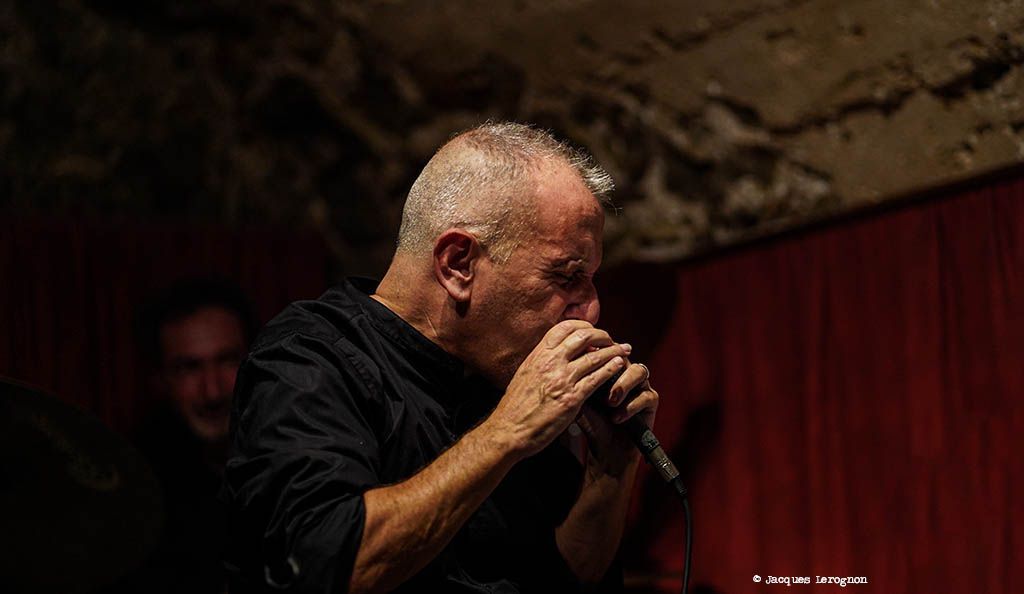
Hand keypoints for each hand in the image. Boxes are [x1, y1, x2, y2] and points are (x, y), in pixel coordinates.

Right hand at [486, 320, 631, 458]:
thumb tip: (556, 353)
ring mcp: (562, 380)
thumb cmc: (515, 407)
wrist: (508, 431)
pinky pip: (597, 378)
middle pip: (584, 336)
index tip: (593, 330)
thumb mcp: (525, 374)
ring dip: (613, 351)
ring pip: (595, 356)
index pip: (564, 328)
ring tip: (624, 350)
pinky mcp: (572, 399)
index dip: (583, 325)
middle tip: (612, 339)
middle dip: (603, 335)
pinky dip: (611, 369)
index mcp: (538, 355)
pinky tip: (619, 366)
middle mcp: (550, 362)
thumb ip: (541, 362)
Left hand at [576, 359, 657, 476]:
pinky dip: (630, 406)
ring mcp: (641, 385)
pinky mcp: (651, 401)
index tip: (585, 359)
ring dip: (623, 385)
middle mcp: (626, 372)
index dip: (598, 352)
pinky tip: (617, 417)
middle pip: (624, 356)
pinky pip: (646, 396)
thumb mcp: (580, 400)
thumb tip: (566, 364)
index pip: (606, 350)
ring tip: (610, 402)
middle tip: (598, 379)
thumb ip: (577, 382)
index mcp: (609, 367)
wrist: (606, 449)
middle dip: (612, 366)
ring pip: (639, 371)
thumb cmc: (592, 422)